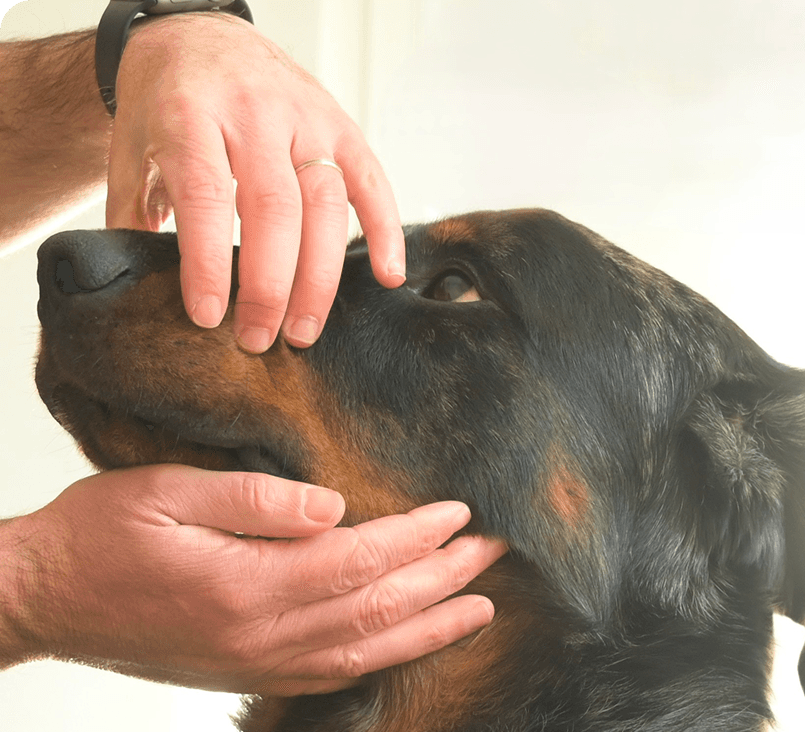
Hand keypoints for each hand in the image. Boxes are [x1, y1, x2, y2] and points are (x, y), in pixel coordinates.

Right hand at [2, 466, 503, 694]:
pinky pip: (332, 677)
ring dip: (430, 630)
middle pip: (378, 609)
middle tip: (493, 554)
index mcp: (247, 585)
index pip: (360, 559)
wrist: (44, 599)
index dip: (417, 537)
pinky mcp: (248, 677)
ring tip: (481, 610)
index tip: (460, 514)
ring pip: (366, 652)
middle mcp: (263, 636)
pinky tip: (411, 646)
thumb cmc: (99, 536)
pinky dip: (382, 661)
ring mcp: (258, 666)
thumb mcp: (167, 491)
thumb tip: (334, 506)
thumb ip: (256, 499)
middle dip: (444, 580)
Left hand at [105, 12, 404, 353]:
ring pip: (326, 205)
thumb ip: (133, 212)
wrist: (199, 33)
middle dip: (269, 285)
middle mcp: (255, 113)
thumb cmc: (166, 101)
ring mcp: (306, 118)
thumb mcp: (130, 147)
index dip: (209, 262)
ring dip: (319, 277)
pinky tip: (386, 275)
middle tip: (259, 339)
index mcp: (192, 114)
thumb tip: (138, 289)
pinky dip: (384, 231)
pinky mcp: (341, 125)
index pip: (208, 196)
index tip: (209, 316)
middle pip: (274, 209)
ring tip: (303, 330)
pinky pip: (372, 182)